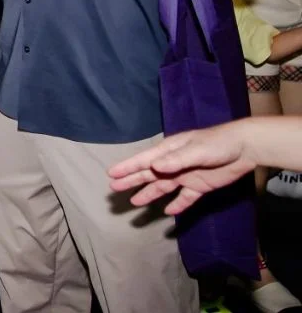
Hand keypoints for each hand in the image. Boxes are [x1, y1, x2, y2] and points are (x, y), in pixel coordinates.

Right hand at [107, 122, 255, 214]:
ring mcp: (186, 175)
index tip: (111, 173)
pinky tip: (168, 212)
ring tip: (134, 202)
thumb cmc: (217, 144)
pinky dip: (177, 204)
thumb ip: (176, 160)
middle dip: (132, 180)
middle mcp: (174, 164)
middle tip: (114, 188)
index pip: (144, 160)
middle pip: (149, 174)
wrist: (244, 149)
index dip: (127, 167)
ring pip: (163, 187)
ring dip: (149, 194)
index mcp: (169, 151)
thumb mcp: (196, 150)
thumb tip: (155, 168)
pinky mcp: (199, 186)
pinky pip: (185, 198)